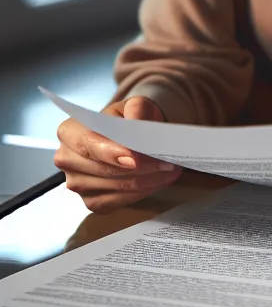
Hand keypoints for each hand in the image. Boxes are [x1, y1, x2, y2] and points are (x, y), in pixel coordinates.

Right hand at [54, 96, 181, 212]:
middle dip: (138, 168)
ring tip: (169, 170)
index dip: (110, 153)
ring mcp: (77, 184)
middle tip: (166, 163)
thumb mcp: (135, 105)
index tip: (136, 158)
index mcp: (69, 131)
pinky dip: (143, 191)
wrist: (131, 135)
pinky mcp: (91, 201)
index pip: (86, 144)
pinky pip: (119, 201)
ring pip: (114, 186)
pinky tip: (159, 181)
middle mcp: (67, 159)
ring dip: (146, 180)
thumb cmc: (129, 119)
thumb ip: (136, 109)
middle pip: (103, 169)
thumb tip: (137, 123)